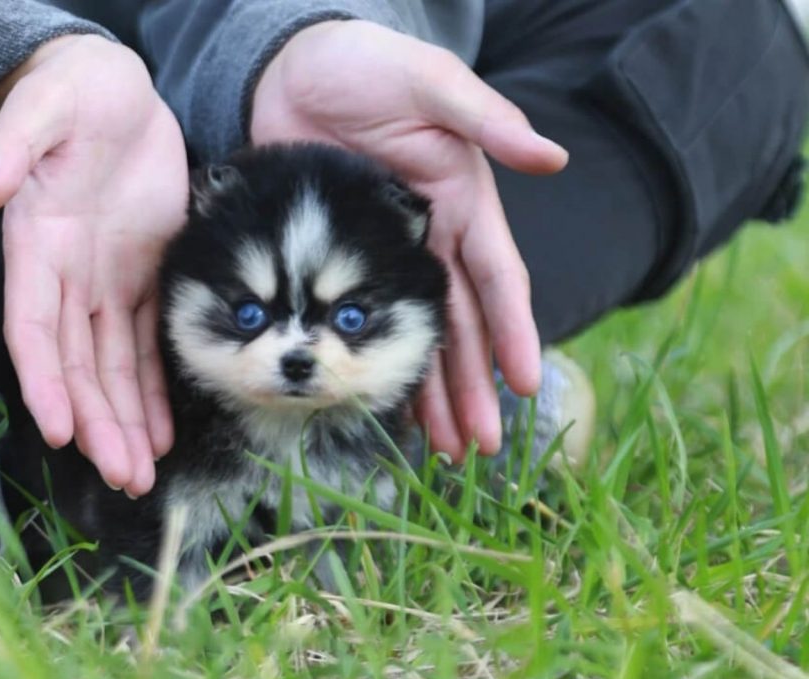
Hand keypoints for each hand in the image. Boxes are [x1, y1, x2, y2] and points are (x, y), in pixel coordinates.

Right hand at [0, 35, 188, 495]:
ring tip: (143, 473)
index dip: (45, 381)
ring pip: (113, 367)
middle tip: (123, 477)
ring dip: (126, 421)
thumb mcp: (44, 105)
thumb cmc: (74, 92)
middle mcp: (68, 278)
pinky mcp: (144, 279)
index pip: (33, 328)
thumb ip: (14, 144)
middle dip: (98, 423)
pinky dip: (156, 389)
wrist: (115, 91)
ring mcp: (105, 283)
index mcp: (38, 246)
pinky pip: (148, 344)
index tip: (60, 432)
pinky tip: (164, 431)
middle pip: (78, 365)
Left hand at [251, 21, 567, 459]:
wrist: (290, 68)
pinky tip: (382, 406)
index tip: (525, 385)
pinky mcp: (342, 263)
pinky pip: (362, 323)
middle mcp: (432, 240)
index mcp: (462, 204)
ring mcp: (388, 257)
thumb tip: (553, 157)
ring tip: (441, 448)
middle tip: (478, 446)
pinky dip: (375, 364)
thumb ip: (485, 119)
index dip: (512, 332)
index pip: (495, 280)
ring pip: (416, 337)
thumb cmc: (367, 66)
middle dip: (472, 387)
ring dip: (431, 393)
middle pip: (460, 326)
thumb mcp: (429, 83)